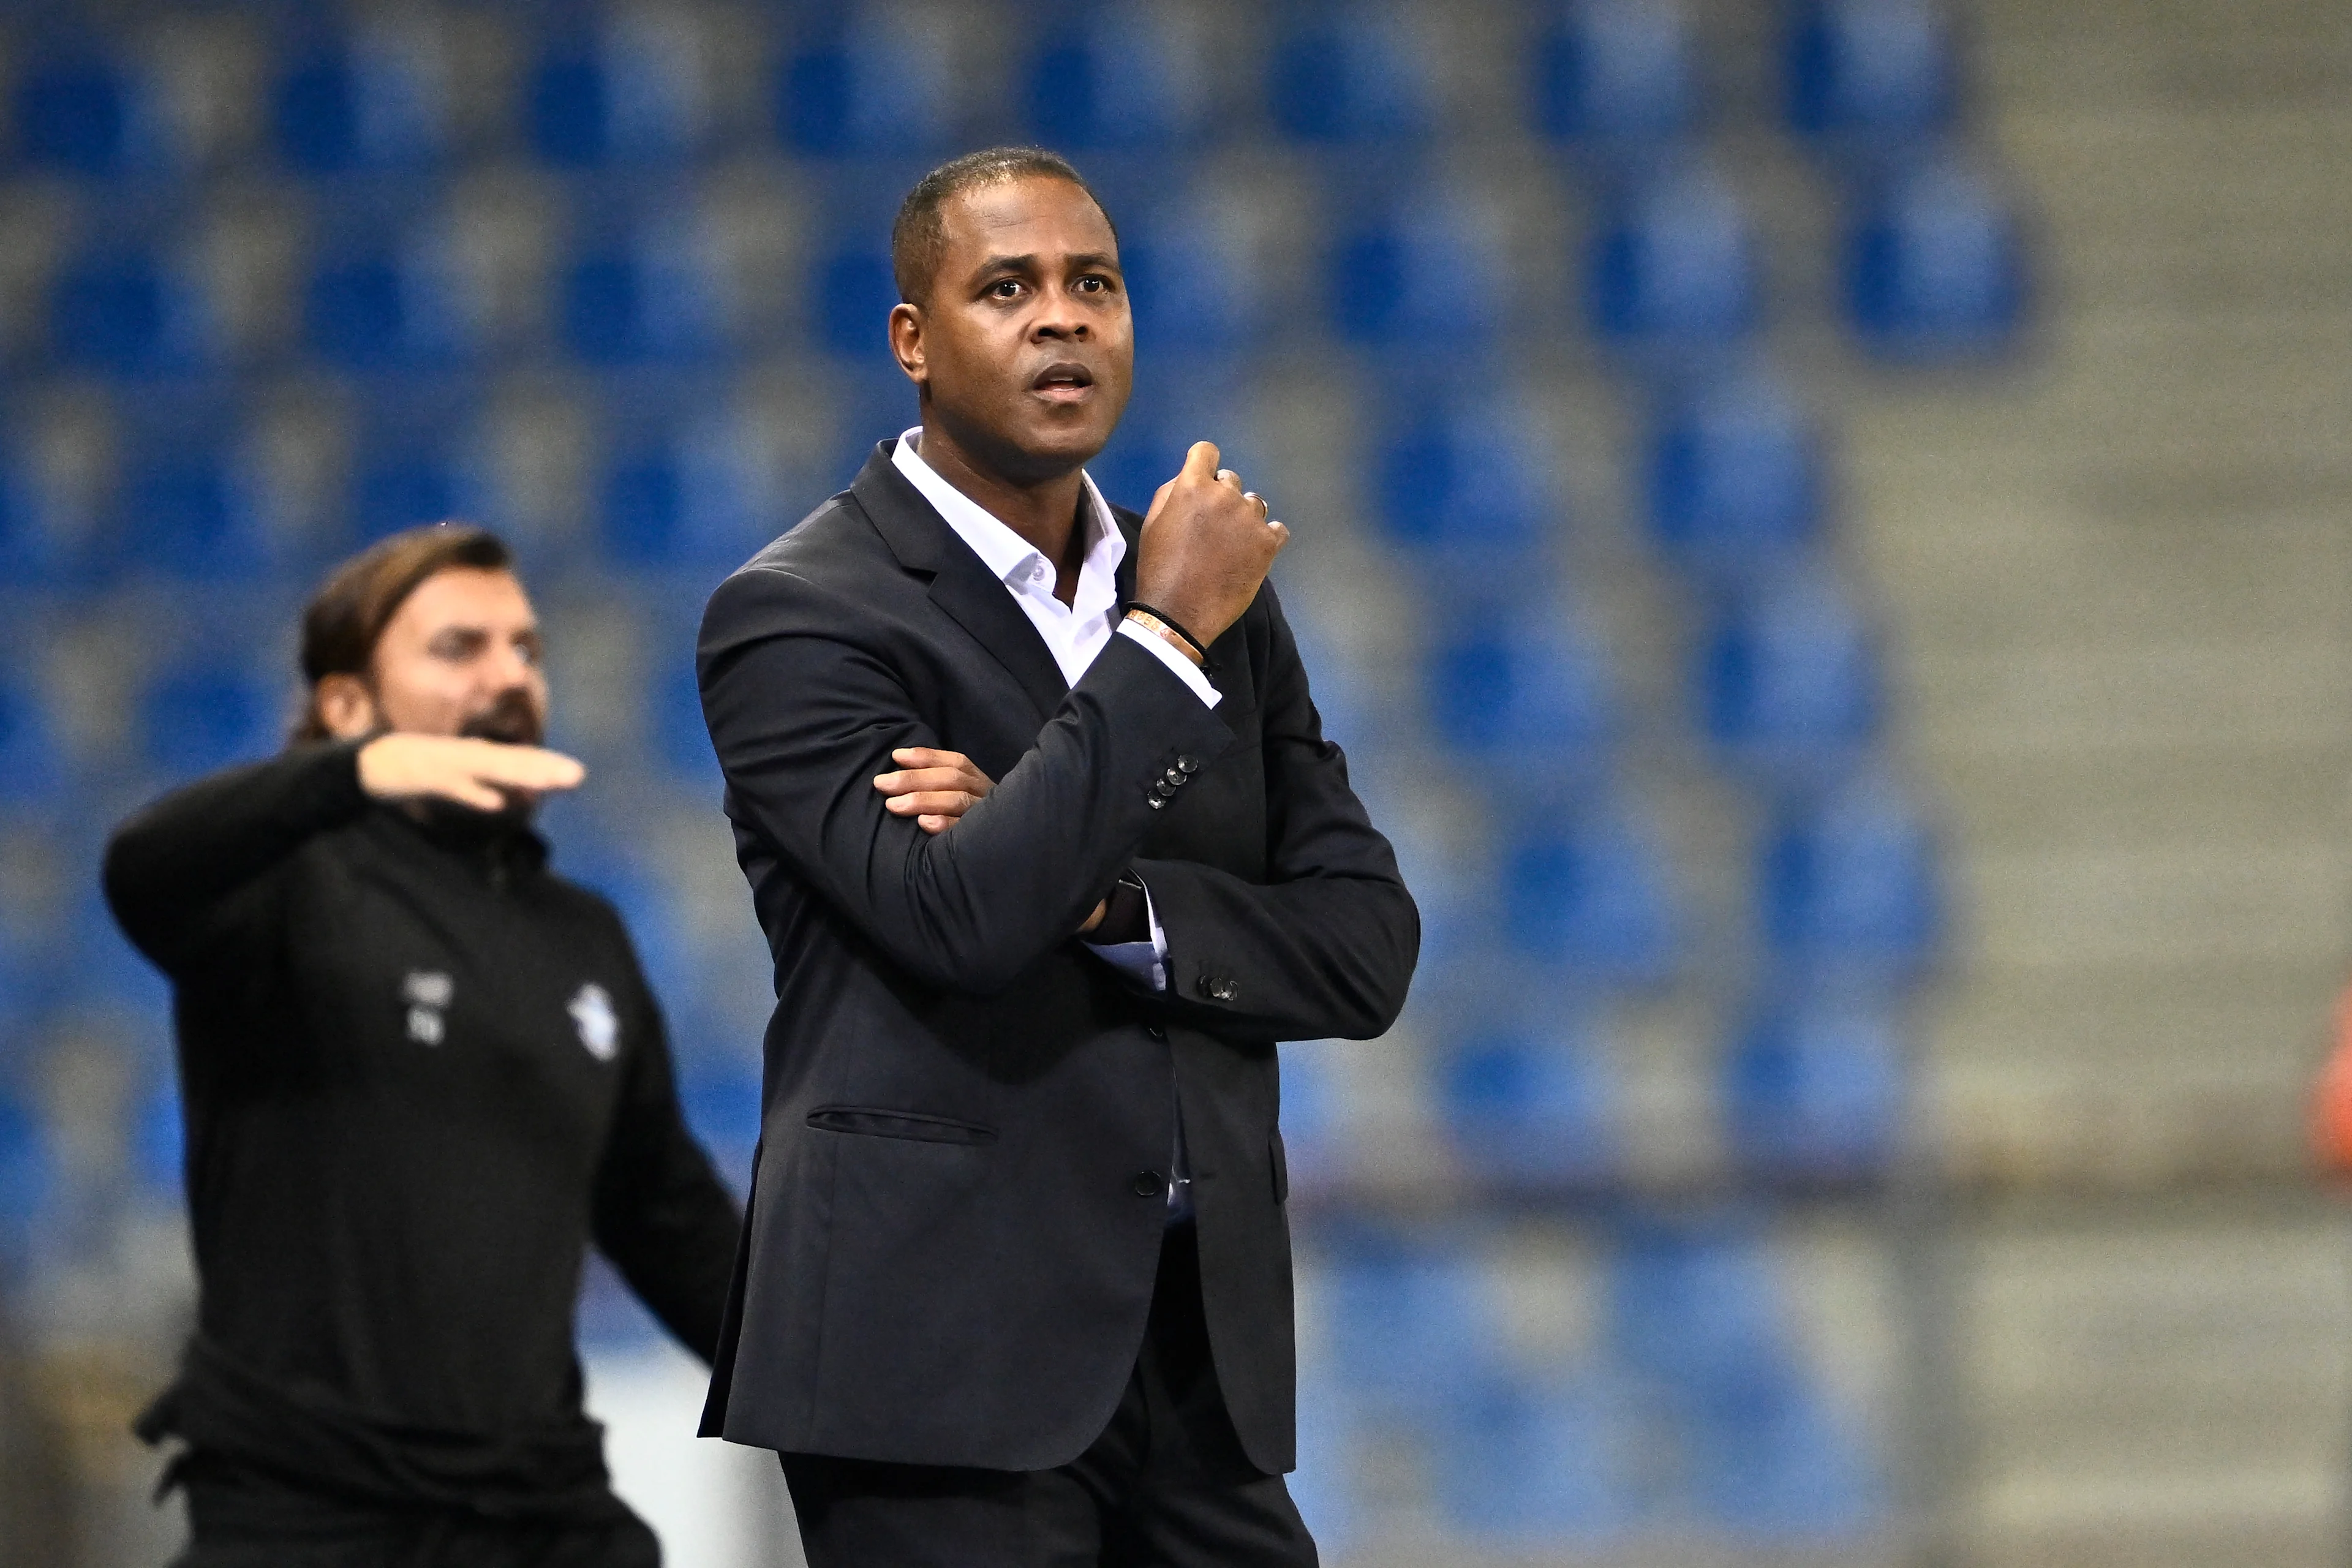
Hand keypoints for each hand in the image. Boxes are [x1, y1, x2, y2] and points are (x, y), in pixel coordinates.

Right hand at [357, 734, 585, 811]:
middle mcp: (471, 755)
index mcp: (479, 754)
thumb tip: (522, 796)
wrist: (374, 760)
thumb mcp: (463, 777)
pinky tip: (496, 803)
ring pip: (491, 771)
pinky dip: (475, 794)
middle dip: (546, 769)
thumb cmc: (423, 768)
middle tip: (578, 776)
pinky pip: (456, 789)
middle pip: (514, 762)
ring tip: (551, 783)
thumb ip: (492, 785)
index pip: (520, 758)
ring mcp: (452, 766)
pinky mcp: (430, 779)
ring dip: (521, 776)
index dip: (548, 764)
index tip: (578, 773)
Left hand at [875, 747, 993, 833]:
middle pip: (952, 779)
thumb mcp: (960, 800)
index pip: (955, 762)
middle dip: (913, 779)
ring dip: (922, 800)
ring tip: (892, 805)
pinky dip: (944, 823)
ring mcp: (986, 818)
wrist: (1004, 861)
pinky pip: (965, 831)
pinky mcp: (983, 841)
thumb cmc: (968, 826)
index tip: (896, 756)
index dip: (925, 757)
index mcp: (979, 783)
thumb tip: (901, 768)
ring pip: (958, 800)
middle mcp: (985, 795)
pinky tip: (924, 823)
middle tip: (881, 784)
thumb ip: (939, 786)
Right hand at [1133, 441, 1288, 649]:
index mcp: (1193, 486)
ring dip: (1244, 518)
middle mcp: (1225, 495)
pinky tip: (1253, 553)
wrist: (1179, 612)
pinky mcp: (1268, 543)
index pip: (1207, 451)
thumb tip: (1190, 480)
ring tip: (1232, 545)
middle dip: (1222, 497)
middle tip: (1212, 527)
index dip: (1204, 464)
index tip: (1203, 481)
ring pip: (1254, 504)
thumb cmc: (1159, 567)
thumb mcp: (1153, 522)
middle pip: (1231, 480)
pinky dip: (1266, 538)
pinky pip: (1277, 529)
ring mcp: (1250, 519)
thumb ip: (1172, 492)